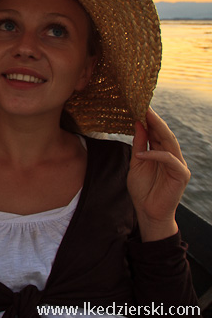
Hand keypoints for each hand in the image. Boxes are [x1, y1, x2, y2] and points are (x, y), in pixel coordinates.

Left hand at [127, 107, 190, 241]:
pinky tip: (141, 153)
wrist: (148, 212)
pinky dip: (155, 154)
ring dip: (158, 130)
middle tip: (144, 105)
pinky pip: (169, 160)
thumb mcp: (136, 163)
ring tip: (146, 118)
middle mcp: (172, 156)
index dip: (150, 120)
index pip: (157, 133)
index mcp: (162, 153)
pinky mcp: (181, 176)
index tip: (139, 106)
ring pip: (170, 143)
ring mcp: (178, 165)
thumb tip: (138, 123)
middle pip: (165, 135)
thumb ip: (139, 144)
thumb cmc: (142, 189)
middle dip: (155, 120)